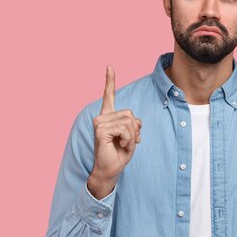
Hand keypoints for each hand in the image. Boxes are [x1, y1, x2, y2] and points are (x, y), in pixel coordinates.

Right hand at [87, 66, 141, 198]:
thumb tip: (137, 121)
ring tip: (124, 144)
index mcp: (109, 116)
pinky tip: (121, 145)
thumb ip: (134, 123)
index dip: (110, 81)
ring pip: (129, 121)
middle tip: (129, 141)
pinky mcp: (100, 130)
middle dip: (135, 129)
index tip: (109, 66)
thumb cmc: (120, 153)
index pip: (109, 95)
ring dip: (132, 135)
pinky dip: (128, 138)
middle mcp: (102, 117)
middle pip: (130, 113)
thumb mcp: (132, 135)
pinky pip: (124, 128)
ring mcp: (99, 122)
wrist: (111, 169)